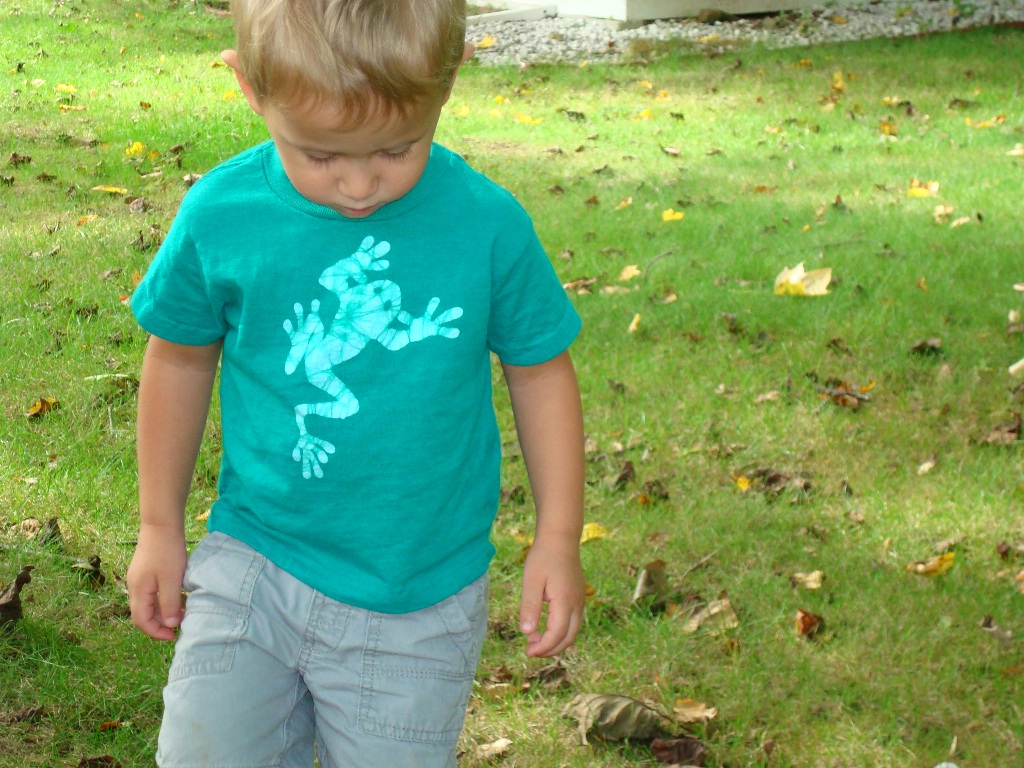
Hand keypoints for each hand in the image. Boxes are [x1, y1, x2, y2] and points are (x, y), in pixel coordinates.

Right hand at [126, 523, 186, 640]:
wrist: (161, 523)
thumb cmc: (167, 551)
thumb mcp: (172, 580)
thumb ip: (170, 603)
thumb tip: (170, 625)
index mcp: (138, 591)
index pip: (141, 621)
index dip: (156, 632)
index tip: (172, 636)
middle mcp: (134, 586)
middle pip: (142, 614)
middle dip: (158, 624)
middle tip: (178, 627)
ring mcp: (139, 578)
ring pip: (147, 603)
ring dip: (161, 612)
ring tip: (180, 613)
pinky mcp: (145, 571)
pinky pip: (151, 593)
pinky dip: (161, 600)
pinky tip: (176, 597)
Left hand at [519, 534, 584, 657]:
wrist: (560, 537)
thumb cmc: (543, 556)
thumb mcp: (531, 581)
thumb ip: (530, 607)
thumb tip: (527, 633)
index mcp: (565, 601)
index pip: (557, 635)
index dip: (543, 648)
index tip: (527, 651)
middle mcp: (576, 603)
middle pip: (568, 638)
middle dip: (550, 649)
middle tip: (530, 650)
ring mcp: (580, 600)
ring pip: (573, 631)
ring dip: (555, 640)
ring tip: (534, 639)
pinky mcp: (578, 595)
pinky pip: (573, 621)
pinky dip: (561, 630)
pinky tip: (545, 625)